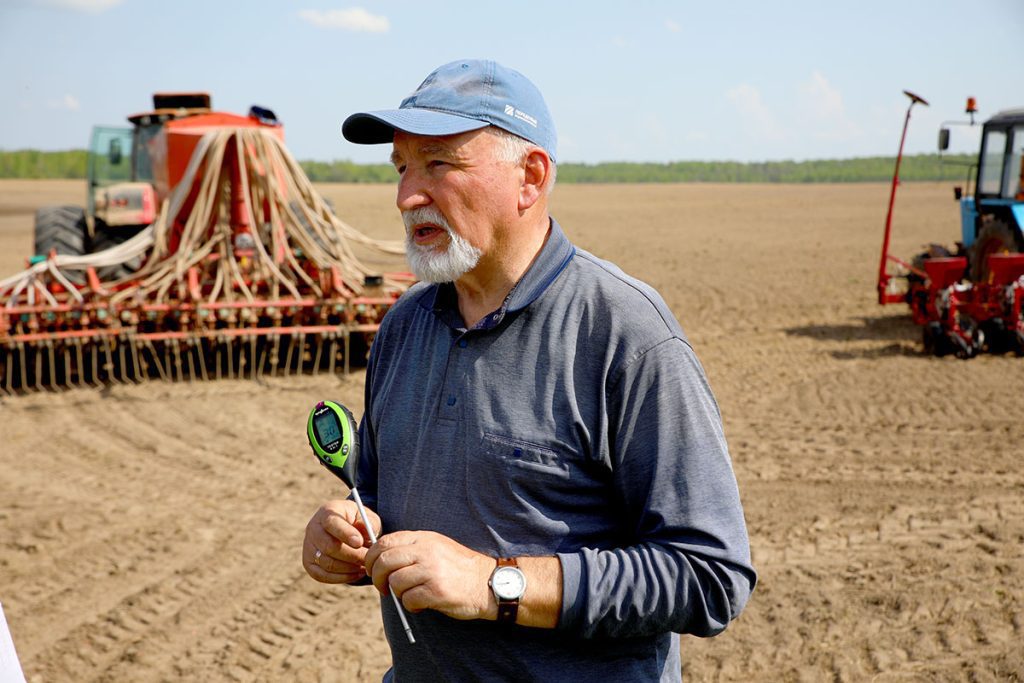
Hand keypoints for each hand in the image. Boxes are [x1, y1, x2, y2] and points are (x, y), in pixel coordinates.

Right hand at [302, 499, 381, 583]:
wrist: (347, 531)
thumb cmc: (359, 522)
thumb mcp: (367, 517)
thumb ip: (369, 523)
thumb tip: (365, 533)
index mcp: (327, 512)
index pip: (331, 523)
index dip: (345, 533)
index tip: (359, 542)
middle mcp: (313, 528)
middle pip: (329, 546)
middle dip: (352, 555)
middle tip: (368, 559)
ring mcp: (308, 547)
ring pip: (327, 563)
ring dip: (349, 568)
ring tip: (365, 566)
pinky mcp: (309, 563)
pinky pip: (323, 576)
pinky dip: (343, 577)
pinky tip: (358, 573)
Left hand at [364, 530, 495, 620]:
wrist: (489, 583)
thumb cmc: (459, 568)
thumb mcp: (437, 547)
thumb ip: (412, 549)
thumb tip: (381, 560)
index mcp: (423, 538)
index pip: (385, 541)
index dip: (371, 557)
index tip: (372, 569)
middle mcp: (426, 551)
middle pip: (384, 561)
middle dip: (377, 578)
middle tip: (382, 588)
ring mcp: (431, 570)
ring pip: (394, 582)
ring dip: (397, 594)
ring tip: (411, 596)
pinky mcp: (437, 591)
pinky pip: (408, 600)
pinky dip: (411, 606)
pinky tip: (422, 605)